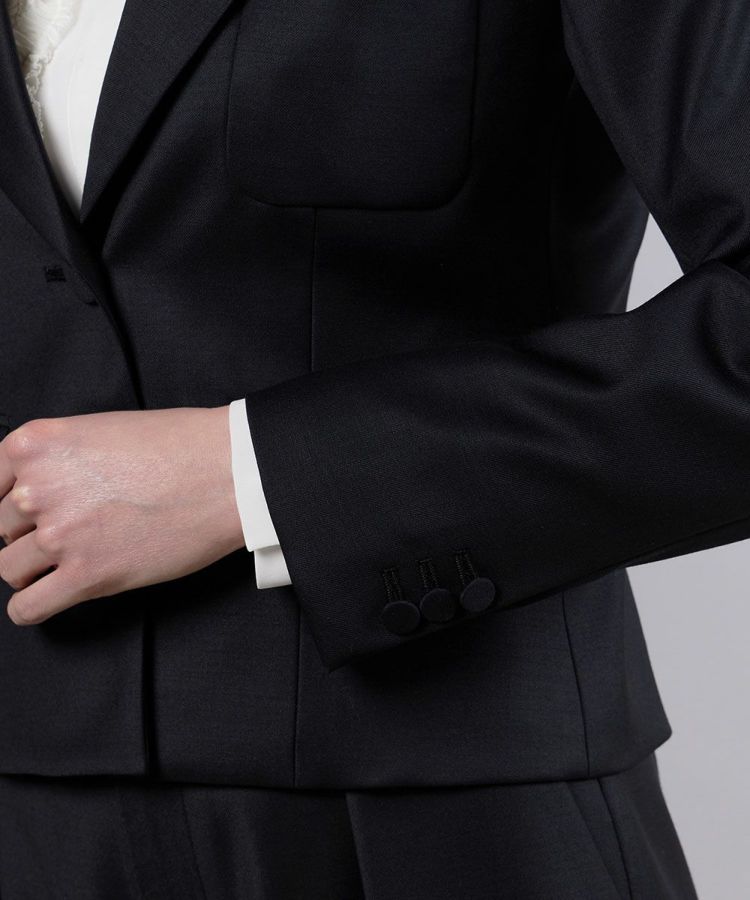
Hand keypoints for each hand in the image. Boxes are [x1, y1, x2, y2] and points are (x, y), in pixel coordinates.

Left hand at [0, 406, 244, 624]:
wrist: (228, 472)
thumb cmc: (177, 445)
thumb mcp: (98, 429)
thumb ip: (55, 460)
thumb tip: (30, 492)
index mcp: (35, 445)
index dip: (10, 503)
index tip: (29, 515)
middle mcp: (37, 489)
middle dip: (26, 533)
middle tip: (67, 532)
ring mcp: (61, 534)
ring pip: (8, 569)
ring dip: (31, 569)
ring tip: (65, 563)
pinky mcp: (89, 576)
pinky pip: (28, 609)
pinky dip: (32, 607)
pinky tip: (52, 596)